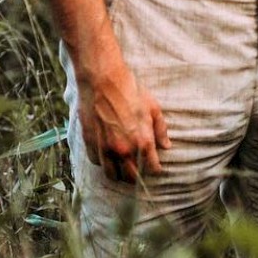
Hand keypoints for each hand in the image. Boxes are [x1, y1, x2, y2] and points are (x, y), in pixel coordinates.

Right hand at [78, 53, 170, 182]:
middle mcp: (124, 150)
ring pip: (112, 175)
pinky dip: (103, 162)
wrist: (102, 79)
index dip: (155, 169)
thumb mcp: (152, 106)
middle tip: (138, 170)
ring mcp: (105, 148)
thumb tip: (166, 146)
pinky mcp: (90, 143)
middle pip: (131, 178)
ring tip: (122, 168)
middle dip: (137, 177)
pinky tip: (107, 155)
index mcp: (142, 141)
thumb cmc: (130, 90)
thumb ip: (160, 129)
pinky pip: (97, 163)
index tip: (155, 167)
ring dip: (118, 174)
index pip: (152, 169)